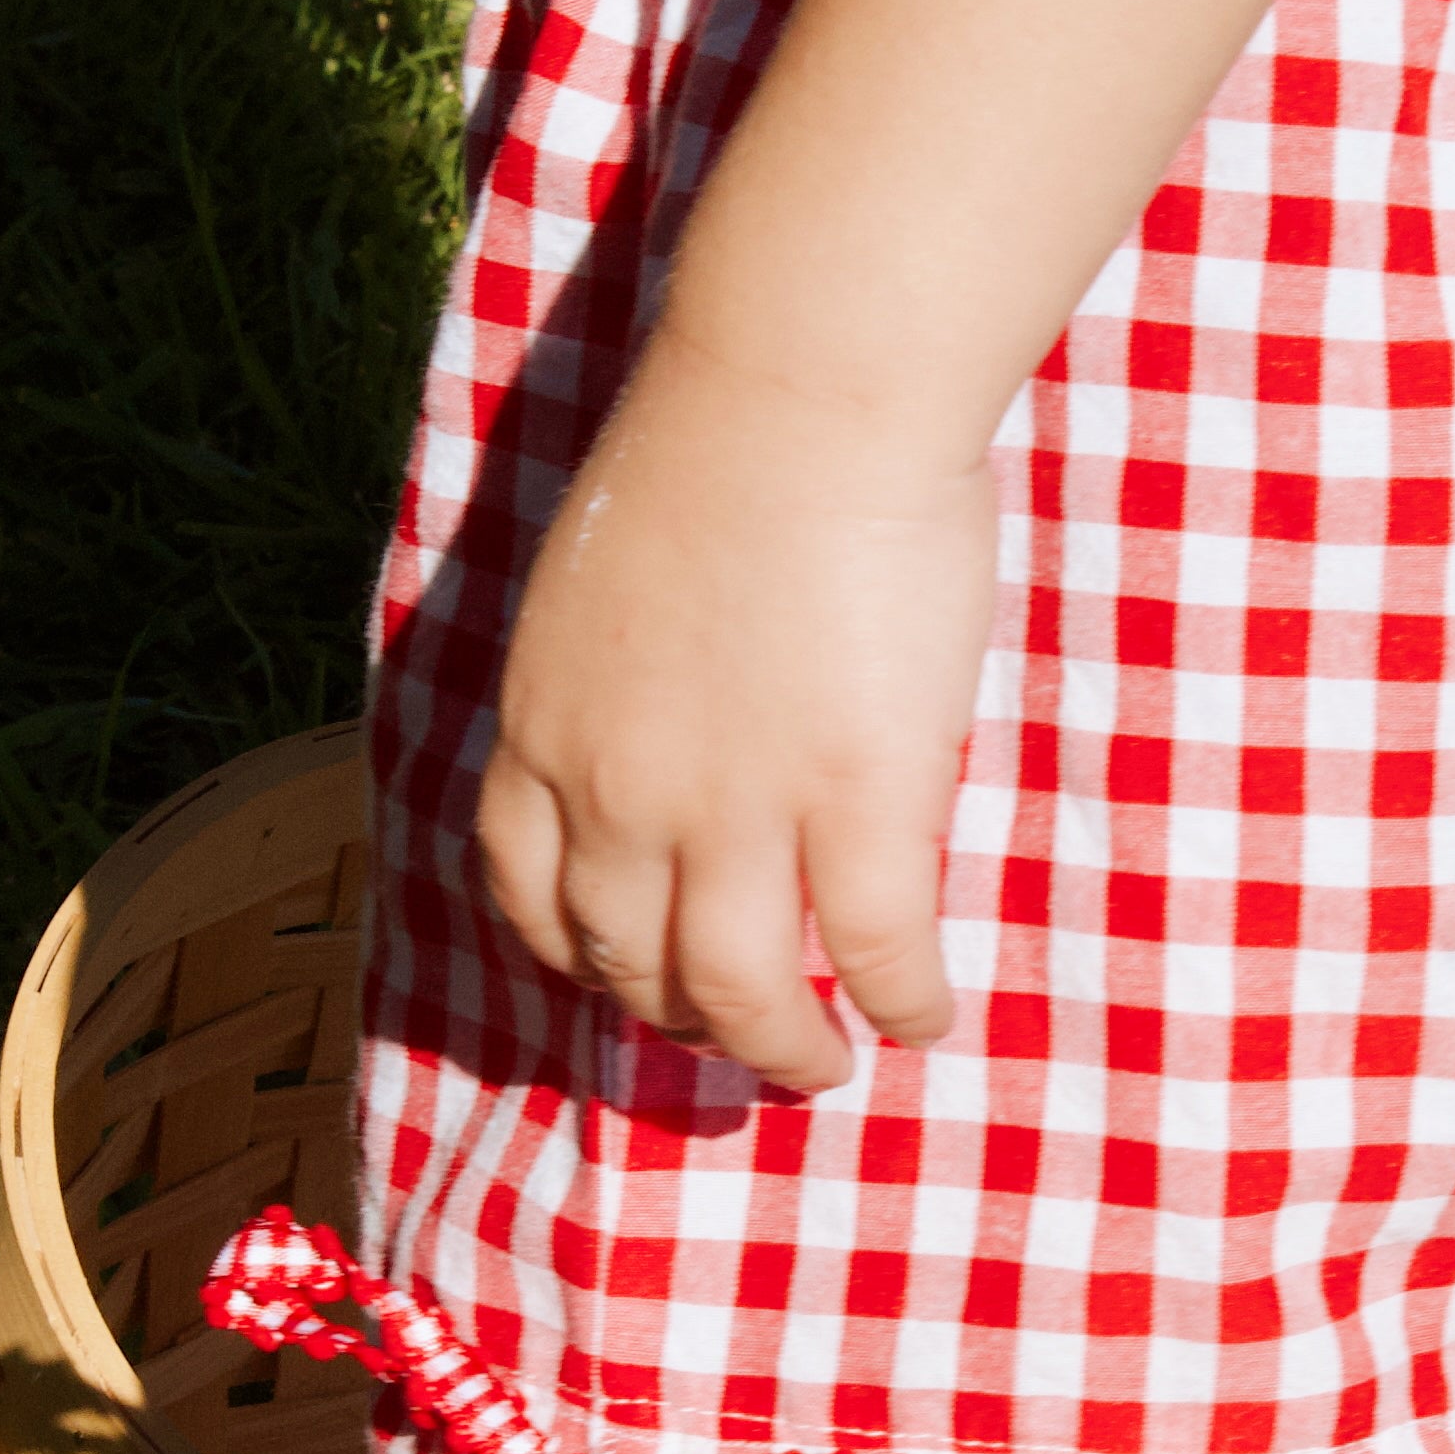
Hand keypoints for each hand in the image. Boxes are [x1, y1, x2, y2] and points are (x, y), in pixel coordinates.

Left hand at [476, 338, 997, 1093]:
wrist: (801, 387)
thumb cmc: (720, 439)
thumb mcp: (602, 579)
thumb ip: (615, 678)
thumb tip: (675, 726)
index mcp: (546, 725)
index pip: (530, 891)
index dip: (580, 955)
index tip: (626, 977)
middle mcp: (619, 791)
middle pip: (630, 963)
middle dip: (681, 1021)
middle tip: (739, 1038)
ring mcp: (736, 808)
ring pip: (741, 994)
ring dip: (784, 1051)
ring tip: (825, 1066)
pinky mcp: (858, 801)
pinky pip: (877, 952)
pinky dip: (900, 1005)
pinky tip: (924, 1021)